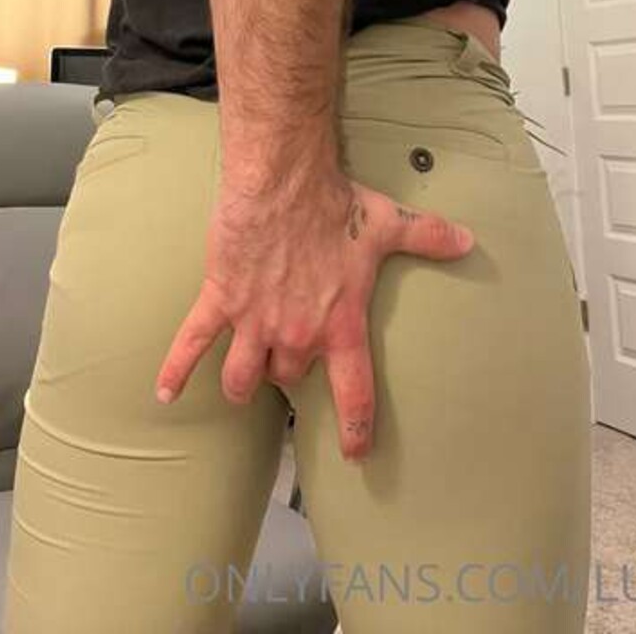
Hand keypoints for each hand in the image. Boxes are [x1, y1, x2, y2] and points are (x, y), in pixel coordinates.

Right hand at [154, 156, 475, 461]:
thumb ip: (429, 237)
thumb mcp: (388, 224)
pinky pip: (192, 343)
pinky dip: (177, 370)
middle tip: (289, 359)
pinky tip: (165, 393)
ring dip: (244, 383)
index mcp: (340, 323)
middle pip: (289, 375)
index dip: (357, 428)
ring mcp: (255, 320)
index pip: (354, 392)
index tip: (356, 453)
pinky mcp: (221, 300)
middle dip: (289, 371)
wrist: (282, 181)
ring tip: (243, 384)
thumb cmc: (333, 203)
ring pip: (245, 375)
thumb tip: (470, 241)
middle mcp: (297, 332)